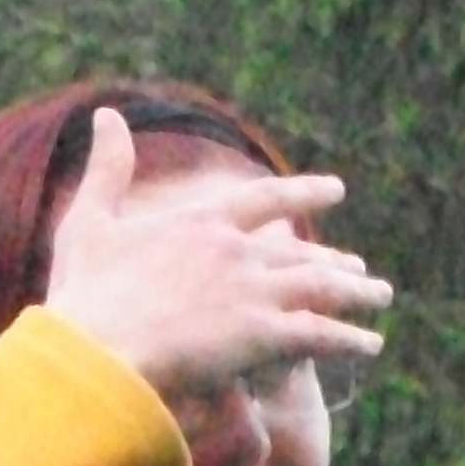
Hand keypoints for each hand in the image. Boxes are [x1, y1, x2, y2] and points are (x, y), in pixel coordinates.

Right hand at [44, 110, 388, 405]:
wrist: (95, 352)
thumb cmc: (84, 297)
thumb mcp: (89, 224)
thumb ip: (107, 170)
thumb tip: (106, 113)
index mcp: (202, 222)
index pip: (265, 200)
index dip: (304, 193)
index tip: (337, 190)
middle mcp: (237, 250)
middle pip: (301, 252)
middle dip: (335, 260)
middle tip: (360, 269)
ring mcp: (252, 292)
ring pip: (321, 288)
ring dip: (356, 293)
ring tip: (380, 300)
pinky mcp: (261, 335)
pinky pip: (319, 335)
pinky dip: (348, 339)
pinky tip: (370, 345)